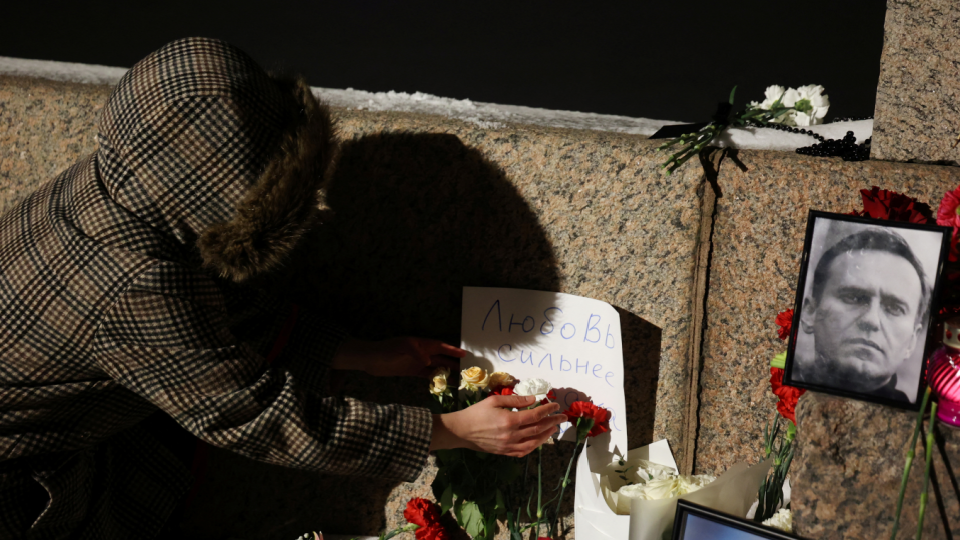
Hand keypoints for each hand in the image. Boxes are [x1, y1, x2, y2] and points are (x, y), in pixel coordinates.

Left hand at [331, 336, 465, 377]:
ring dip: (445, 370)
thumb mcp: (401, 348)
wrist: (370, 360)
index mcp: (420, 344)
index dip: (452, 349)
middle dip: (453, 361)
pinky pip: (426, 374)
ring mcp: (417, 362)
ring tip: (457, 376)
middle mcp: (421, 352)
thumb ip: (416, 352)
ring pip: (435, 366)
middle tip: (466, 367)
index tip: (464, 353)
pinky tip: (441, 383)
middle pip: (440, 356)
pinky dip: (434, 378)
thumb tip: (429, 360)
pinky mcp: (411, 371)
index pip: (440, 346)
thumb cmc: (386, 350)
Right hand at [430, 395, 566, 456]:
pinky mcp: (505, 452)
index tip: (555, 405)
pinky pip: (524, 451)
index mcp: (509, 420)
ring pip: (534, 442)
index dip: (547, 410)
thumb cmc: (476, 413)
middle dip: (552, 421)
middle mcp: (511, 435)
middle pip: (538, 429)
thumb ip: (515, 400)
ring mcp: (509, 446)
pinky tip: (540, 439)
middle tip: (561, 416)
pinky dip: (535, 445)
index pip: (535, 415)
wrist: (461, 431)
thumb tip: (532, 399)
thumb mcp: (494, 400)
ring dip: (547, 435)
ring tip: (554, 427)